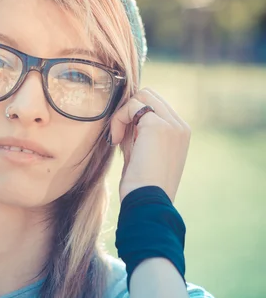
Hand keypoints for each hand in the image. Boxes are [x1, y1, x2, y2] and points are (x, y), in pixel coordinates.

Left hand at [108, 88, 191, 203]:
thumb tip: (124, 116)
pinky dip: (118, 119)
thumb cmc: (141, 185)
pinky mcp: (157, 125)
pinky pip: (132, 106)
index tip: (124, 139)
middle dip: (129, 111)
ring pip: (141, 96)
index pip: (156, 105)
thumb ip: (138, 134)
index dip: (134, 116)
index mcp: (181, 133)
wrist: (148, 201)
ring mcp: (172, 124)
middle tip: (119, 136)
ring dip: (123, 114)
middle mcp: (180, 126)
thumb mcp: (142, 154)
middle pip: (149, 95)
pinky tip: (116, 140)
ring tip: (117, 138)